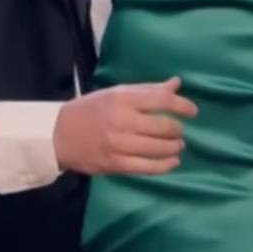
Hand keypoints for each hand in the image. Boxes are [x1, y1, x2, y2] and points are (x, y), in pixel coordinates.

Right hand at [53, 76, 195, 175]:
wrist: (59, 135)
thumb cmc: (91, 110)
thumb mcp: (116, 93)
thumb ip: (147, 90)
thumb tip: (177, 84)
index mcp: (123, 99)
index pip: (161, 100)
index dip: (182, 106)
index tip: (193, 111)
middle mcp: (122, 121)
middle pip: (163, 126)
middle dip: (178, 129)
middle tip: (179, 131)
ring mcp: (119, 145)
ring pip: (158, 148)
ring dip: (174, 147)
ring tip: (178, 145)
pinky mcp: (115, 164)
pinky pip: (147, 167)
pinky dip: (165, 166)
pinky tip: (173, 162)